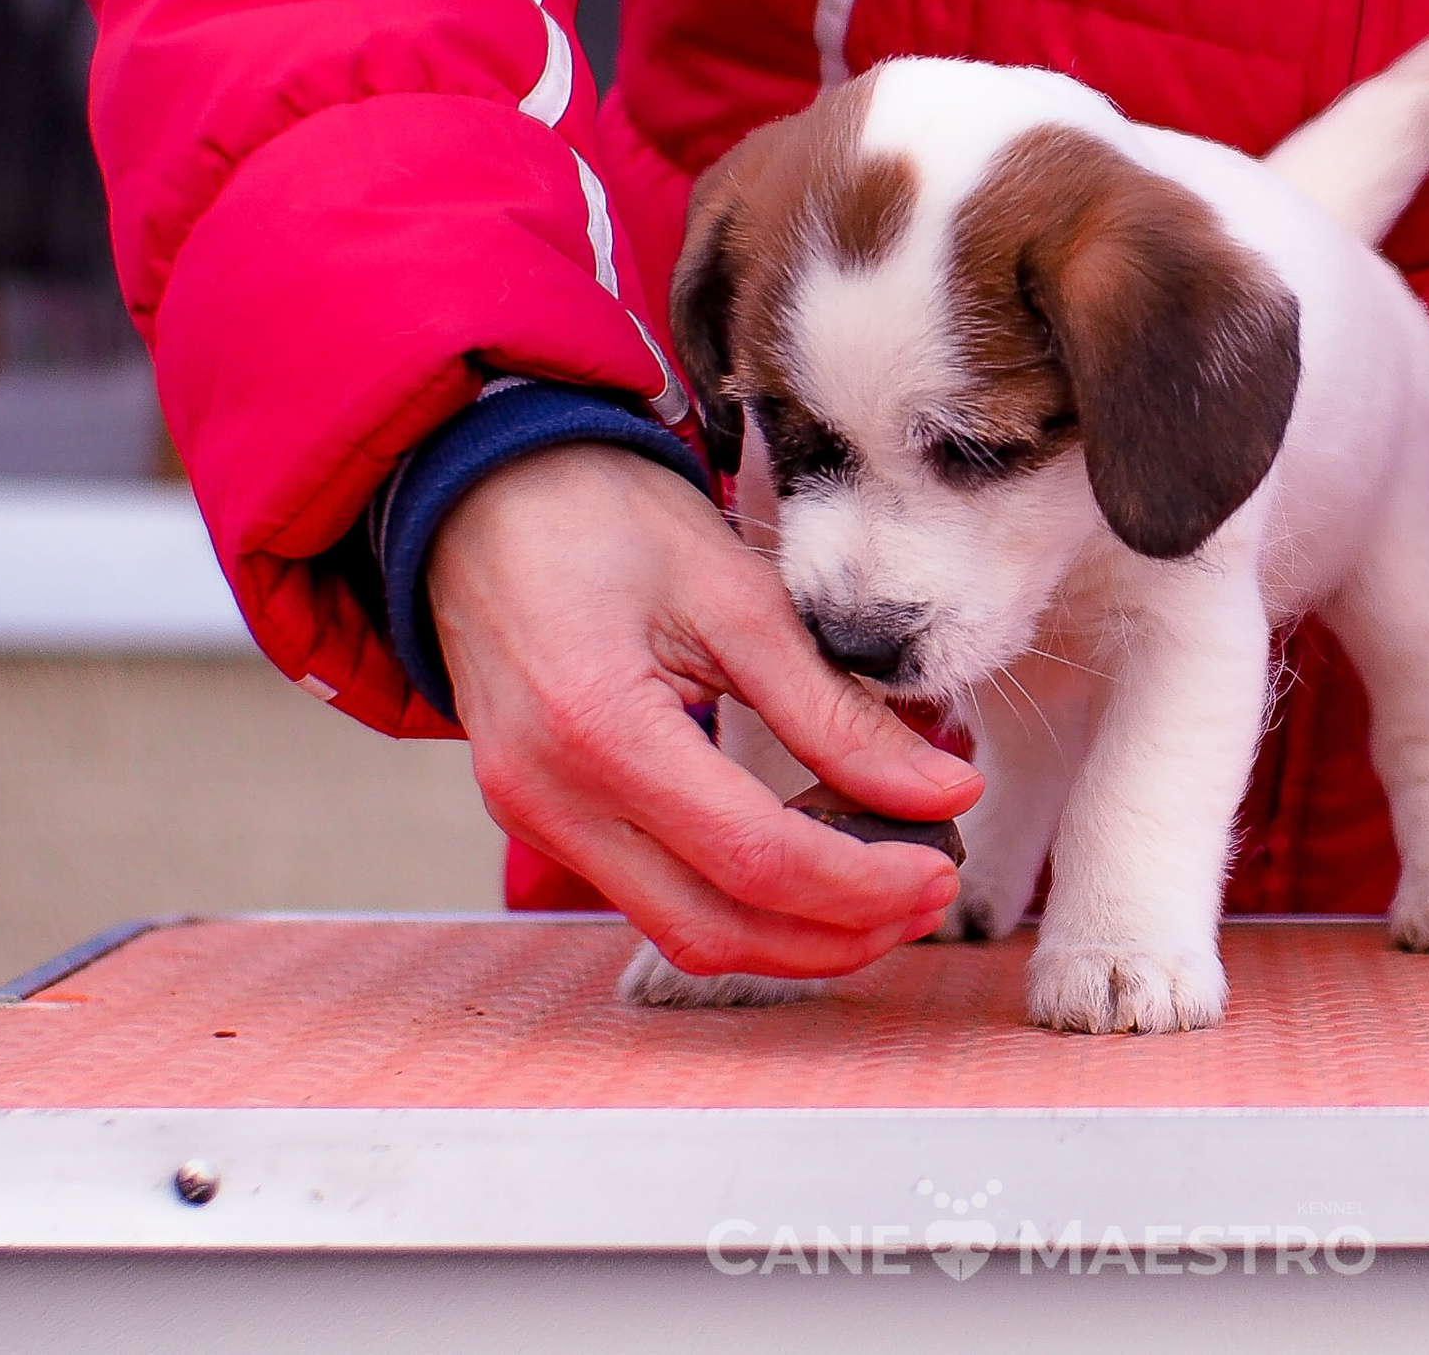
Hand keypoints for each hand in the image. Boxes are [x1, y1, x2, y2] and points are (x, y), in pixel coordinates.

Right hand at [429, 444, 981, 976]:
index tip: (941, 865)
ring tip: (886, 886)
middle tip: (931, 890)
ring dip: (793, 934)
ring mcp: (535, 818)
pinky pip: (652, 896)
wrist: (482, 494)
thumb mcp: (737, 597)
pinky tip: (810, 859)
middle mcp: (550, 799)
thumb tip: (947, 788)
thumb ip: (837, 710)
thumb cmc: (607, 519)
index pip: (755, 859)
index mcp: (600, 730)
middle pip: (715, 930)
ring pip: (682, 931)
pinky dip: (740, 900)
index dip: (863, 884)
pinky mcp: (542, 818)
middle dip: (838, 932)